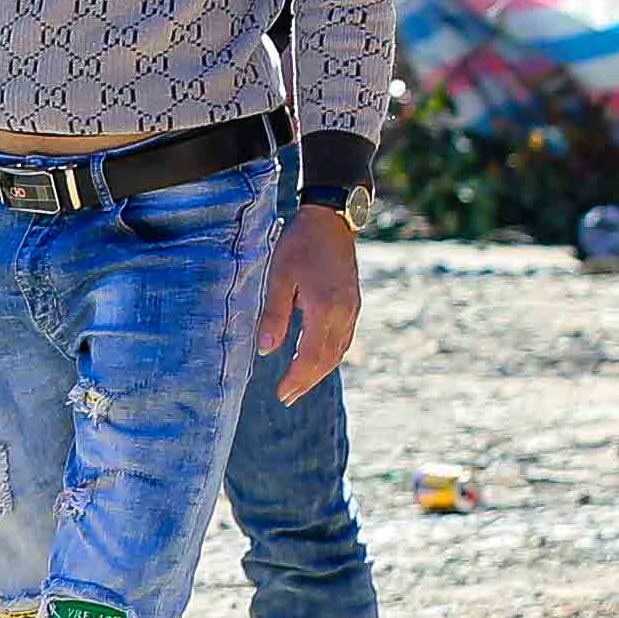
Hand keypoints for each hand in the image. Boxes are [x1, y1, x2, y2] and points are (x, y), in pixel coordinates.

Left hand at [258, 202, 361, 401]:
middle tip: (287, 397)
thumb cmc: (300, 244)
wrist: (331, 220)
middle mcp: (343, 314)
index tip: (282, 394)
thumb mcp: (279, 277)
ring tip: (299, 384)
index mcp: (325, 309)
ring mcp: (351, 309)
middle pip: (327, 359)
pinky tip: (317, 359)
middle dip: (307, 381)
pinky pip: (343, 339)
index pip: (311, 356)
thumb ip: (274, 315)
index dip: (297, 379)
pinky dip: (329, 355)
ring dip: (319, 371)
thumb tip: (265, 349)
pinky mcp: (352, 303)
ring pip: (338, 351)